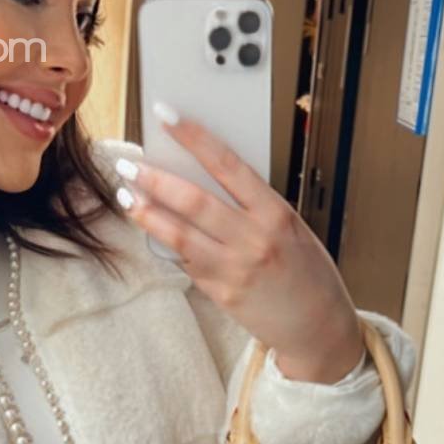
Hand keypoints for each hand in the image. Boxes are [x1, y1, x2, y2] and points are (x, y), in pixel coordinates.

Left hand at [113, 109, 364, 381]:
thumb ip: (253, 208)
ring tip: (124, 196)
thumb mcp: (291, 229)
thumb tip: (206, 182)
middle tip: (127, 165)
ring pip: (179, 235)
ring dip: (147, 214)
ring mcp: (236, 268)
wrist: (319, 328)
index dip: (193, 137)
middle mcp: (254, 238)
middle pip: (194, 200)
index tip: (166, 116)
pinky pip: (187, 263)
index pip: (227, 164)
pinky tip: (152, 233)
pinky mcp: (222, 294)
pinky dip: (167, 246)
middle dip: (155, 179)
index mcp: (275, 213)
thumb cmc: (308, 273)